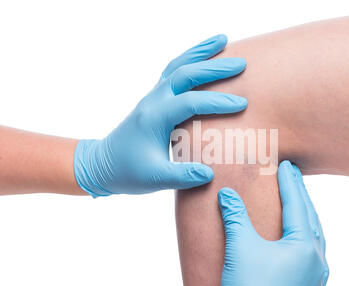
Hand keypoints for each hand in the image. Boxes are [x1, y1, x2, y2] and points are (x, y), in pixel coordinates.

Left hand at [74, 35, 246, 196]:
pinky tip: (203, 57)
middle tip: (242, 64)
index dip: (217, 102)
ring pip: (178, 65)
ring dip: (200, 52)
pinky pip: (173, 71)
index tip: (243, 104)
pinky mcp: (155, 99)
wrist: (103, 165)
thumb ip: (182, 176)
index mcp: (155, 118)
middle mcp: (154, 101)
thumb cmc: (127, 172)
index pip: (191, 102)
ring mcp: (153, 96)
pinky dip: (190, 59)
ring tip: (223, 39)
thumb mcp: (154, 179)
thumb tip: (210, 173)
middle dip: (215, 68)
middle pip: (185, 74)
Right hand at [218, 160, 328, 285]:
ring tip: (297, 201)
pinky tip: (294, 239)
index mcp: (304, 247)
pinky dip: (303, 236)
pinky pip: (311, 252)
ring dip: (305, 215)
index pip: (298, 205)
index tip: (286, 165)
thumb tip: (226, 194)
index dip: (290, 183)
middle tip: (293, 175)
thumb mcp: (240, 250)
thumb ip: (235, 218)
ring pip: (314, 236)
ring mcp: (315, 277)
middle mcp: (316, 260)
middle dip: (301, 195)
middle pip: (310, 218)